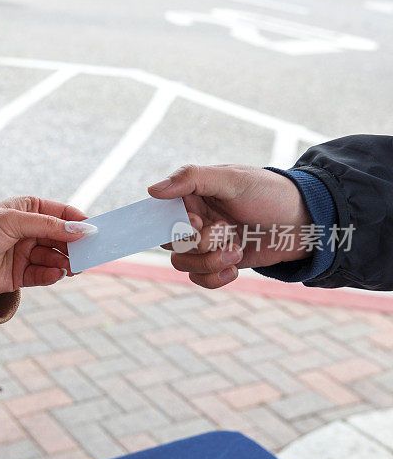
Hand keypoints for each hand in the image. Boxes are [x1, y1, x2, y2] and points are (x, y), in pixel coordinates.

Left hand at [0, 196, 95, 295]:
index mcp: (27, 209)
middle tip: (91, 254)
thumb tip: (82, 229)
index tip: (96, 230)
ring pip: (55, 257)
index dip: (79, 221)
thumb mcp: (13, 221)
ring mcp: (24, 253)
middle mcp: (28, 230)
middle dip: (76, 245)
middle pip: (62, 237)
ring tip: (74, 266)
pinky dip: (52, 275)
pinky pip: (43, 275)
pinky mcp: (19, 275)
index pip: (61, 212)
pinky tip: (57, 274)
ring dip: (66, 261)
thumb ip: (48, 225)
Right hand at [148, 164, 311, 288]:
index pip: (163, 213)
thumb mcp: (233, 180)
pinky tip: (235, 268)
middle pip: (170, 242)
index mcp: (193, 195)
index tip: (198, 222)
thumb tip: (152, 190)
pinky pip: (200, 279)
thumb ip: (192, 179)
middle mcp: (196, 219)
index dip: (175, 224)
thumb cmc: (271, 194)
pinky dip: (214, 277)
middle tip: (225, 231)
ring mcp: (207, 243)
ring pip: (183, 263)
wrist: (307, 222)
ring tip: (236, 251)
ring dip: (208, 261)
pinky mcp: (220, 262)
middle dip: (197, 243)